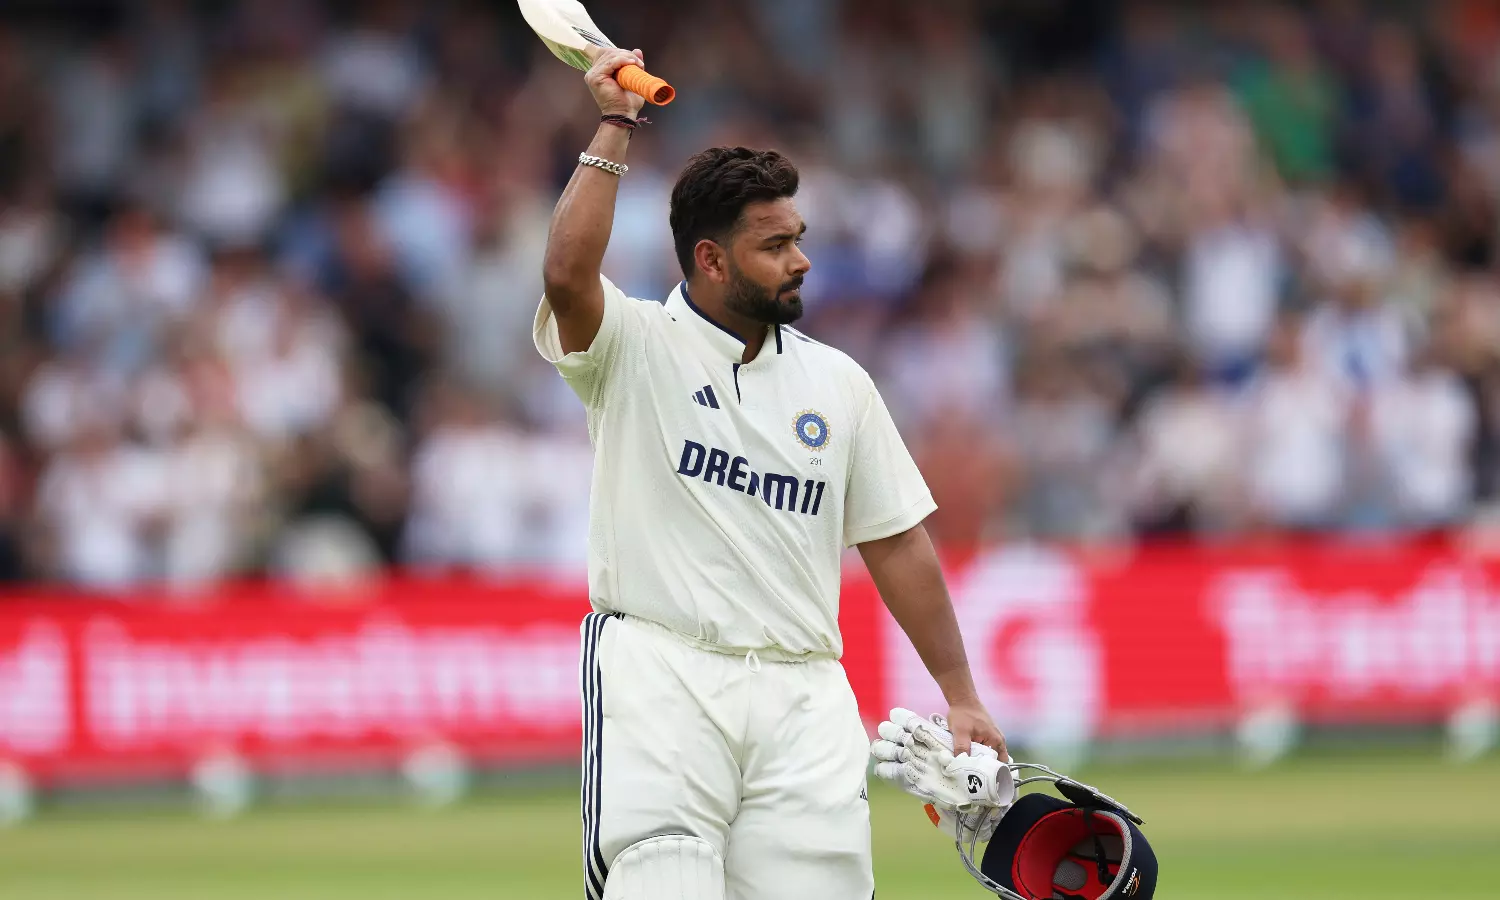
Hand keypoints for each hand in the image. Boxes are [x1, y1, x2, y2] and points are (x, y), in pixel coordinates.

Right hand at [585, 47, 647, 118]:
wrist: (624, 115)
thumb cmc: (627, 102)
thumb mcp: (632, 78)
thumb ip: (633, 64)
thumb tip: (637, 50)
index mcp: (600, 72)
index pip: (608, 53)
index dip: (622, 53)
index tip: (636, 61)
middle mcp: (593, 71)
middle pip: (608, 52)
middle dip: (625, 53)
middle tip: (638, 63)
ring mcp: (592, 74)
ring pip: (610, 55)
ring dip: (626, 56)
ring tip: (637, 64)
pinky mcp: (595, 77)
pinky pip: (610, 62)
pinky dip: (622, 60)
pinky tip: (632, 63)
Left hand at [870, 708, 1010, 809]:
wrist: (961, 698)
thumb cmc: (963, 713)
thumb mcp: (960, 731)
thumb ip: (960, 747)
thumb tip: (957, 766)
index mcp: (997, 743)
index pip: (1001, 767)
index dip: (996, 781)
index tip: (988, 793)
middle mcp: (997, 744)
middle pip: (993, 766)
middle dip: (985, 778)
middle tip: (975, 792)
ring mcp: (990, 742)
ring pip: (986, 762)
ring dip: (978, 770)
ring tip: (969, 784)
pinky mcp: (982, 740)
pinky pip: (980, 755)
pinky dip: (974, 762)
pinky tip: (964, 769)